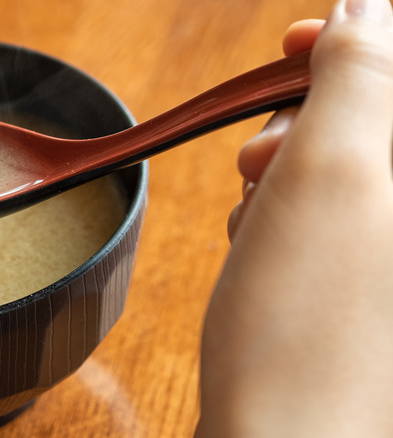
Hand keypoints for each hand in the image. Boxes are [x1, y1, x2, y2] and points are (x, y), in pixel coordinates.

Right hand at [197, 0, 392, 435]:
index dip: (358, 41)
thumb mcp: (334, 172)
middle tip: (256, 161)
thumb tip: (365, 3)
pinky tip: (260, 247)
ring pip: (347, 168)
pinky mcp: (367, 287)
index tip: (291, 46)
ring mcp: (388, 255)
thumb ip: (363, 68)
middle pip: (377, 121)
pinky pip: (330, 216)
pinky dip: (286, 216)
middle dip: (307, 121)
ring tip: (254, 220)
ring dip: (287, 173)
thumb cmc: (306, 326)